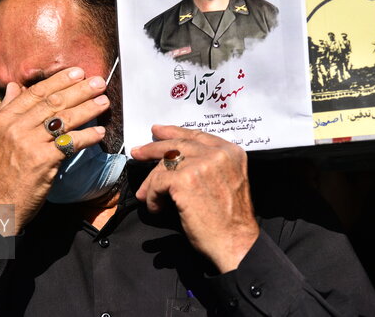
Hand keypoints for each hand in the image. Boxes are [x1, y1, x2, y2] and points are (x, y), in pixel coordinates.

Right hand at [0, 67, 109, 233]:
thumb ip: (4, 111)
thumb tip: (14, 86)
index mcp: (4, 120)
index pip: (35, 93)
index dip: (58, 80)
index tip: (76, 72)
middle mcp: (16, 128)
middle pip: (53, 102)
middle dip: (79, 90)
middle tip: (98, 81)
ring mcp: (29, 143)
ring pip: (64, 119)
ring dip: (88, 108)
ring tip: (104, 102)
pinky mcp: (43, 161)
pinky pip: (70, 144)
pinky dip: (87, 137)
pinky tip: (99, 133)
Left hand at [131, 125, 258, 272]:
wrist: (236, 243)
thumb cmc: (230, 221)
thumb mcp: (228, 181)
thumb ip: (208, 165)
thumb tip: (173, 160)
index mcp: (230, 152)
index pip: (196, 135)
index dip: (174, 132)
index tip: (158, 131)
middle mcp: (217, 153)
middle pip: (178, 144)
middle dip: (154, 148)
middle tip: (138, 152)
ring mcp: (201, 164)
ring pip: (164, 164)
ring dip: (151, 182)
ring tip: (146, 195)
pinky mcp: (185, 180)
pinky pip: (157, 182)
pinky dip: (152, 196)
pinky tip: (156, 208)